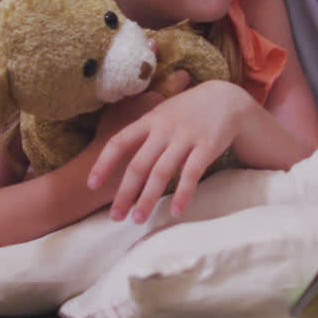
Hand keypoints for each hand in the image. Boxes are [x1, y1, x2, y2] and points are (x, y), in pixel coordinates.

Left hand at [87, 80, 251, 222]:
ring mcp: (185, 138)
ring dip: (148, 198)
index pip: (119, 142)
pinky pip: (191, 174)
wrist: (225, 99)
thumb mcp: (162, 112)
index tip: (91, 185)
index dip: (104, 164)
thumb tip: (118, 155)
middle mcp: (164, 129)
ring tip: (138, 219)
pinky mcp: (207, 147)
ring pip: (161, 172)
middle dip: (125, 193)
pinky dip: (182, 194)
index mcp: (149, 120)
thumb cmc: (188, 110)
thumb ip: (143, 131)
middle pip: (138, 165)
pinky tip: (175, 211)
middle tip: (115, 217)